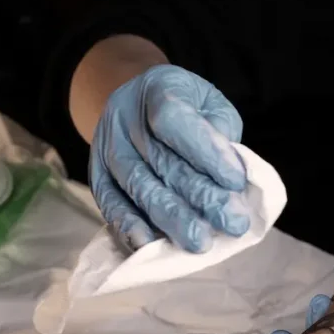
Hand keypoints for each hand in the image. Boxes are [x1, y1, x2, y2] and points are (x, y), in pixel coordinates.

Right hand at [90, 64, 249, 252]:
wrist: (137, 100)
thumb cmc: (189, 107)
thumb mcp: (211, 104)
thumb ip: (222, 133)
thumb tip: (236, 179)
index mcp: (159, 89)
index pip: (176, 120)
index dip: (206, 151)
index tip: (236, 181)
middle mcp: (126, 117)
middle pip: (162, 161)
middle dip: (201, 197)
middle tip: (232, 223)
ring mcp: (107, 147)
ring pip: (139, 187)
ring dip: (171, 219)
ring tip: (201, 242)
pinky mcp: (97, 174)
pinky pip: (110, 202)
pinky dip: (130, 226)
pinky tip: (151, 244)